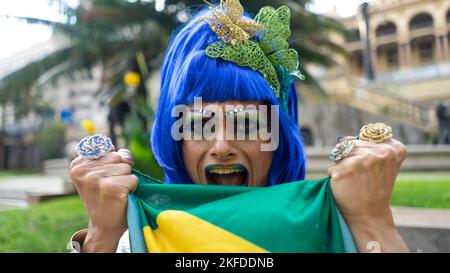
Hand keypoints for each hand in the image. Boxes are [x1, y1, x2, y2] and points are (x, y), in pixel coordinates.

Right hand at [69, 147, 136, 252]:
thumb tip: (126, 155)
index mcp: (77, 165)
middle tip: (110, 187)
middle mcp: (83, 171)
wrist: (104, 227)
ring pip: (126, 167)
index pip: (107, 149)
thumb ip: (113, 156)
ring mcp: (96, 180)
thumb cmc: (105, 198)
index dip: (112, 163)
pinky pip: (133, 178)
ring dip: (126, 180)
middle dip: (120, 171)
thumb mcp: (102, 173)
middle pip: (118, 156)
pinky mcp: (111, 188)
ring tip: (115, 192)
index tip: (103, 179)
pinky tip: (121, 198)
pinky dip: (132, 188)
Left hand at [327, 137, 408, 251]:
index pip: (366, 134)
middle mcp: (381, 152)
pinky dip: (333, 177)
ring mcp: (363, 160)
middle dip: (349, 159)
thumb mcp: (382, 164)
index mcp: (394, 149)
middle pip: (350, 143)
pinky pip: (332, 167)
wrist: (369, 214)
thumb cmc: (372, 188)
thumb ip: (370, 146)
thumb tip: (342, 139)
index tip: (369, 167)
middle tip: (360, 177)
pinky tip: (346, 187)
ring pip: (340, 153)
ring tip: (353, 181)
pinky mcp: (346, 169)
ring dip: (341, 166)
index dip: (362, 150)